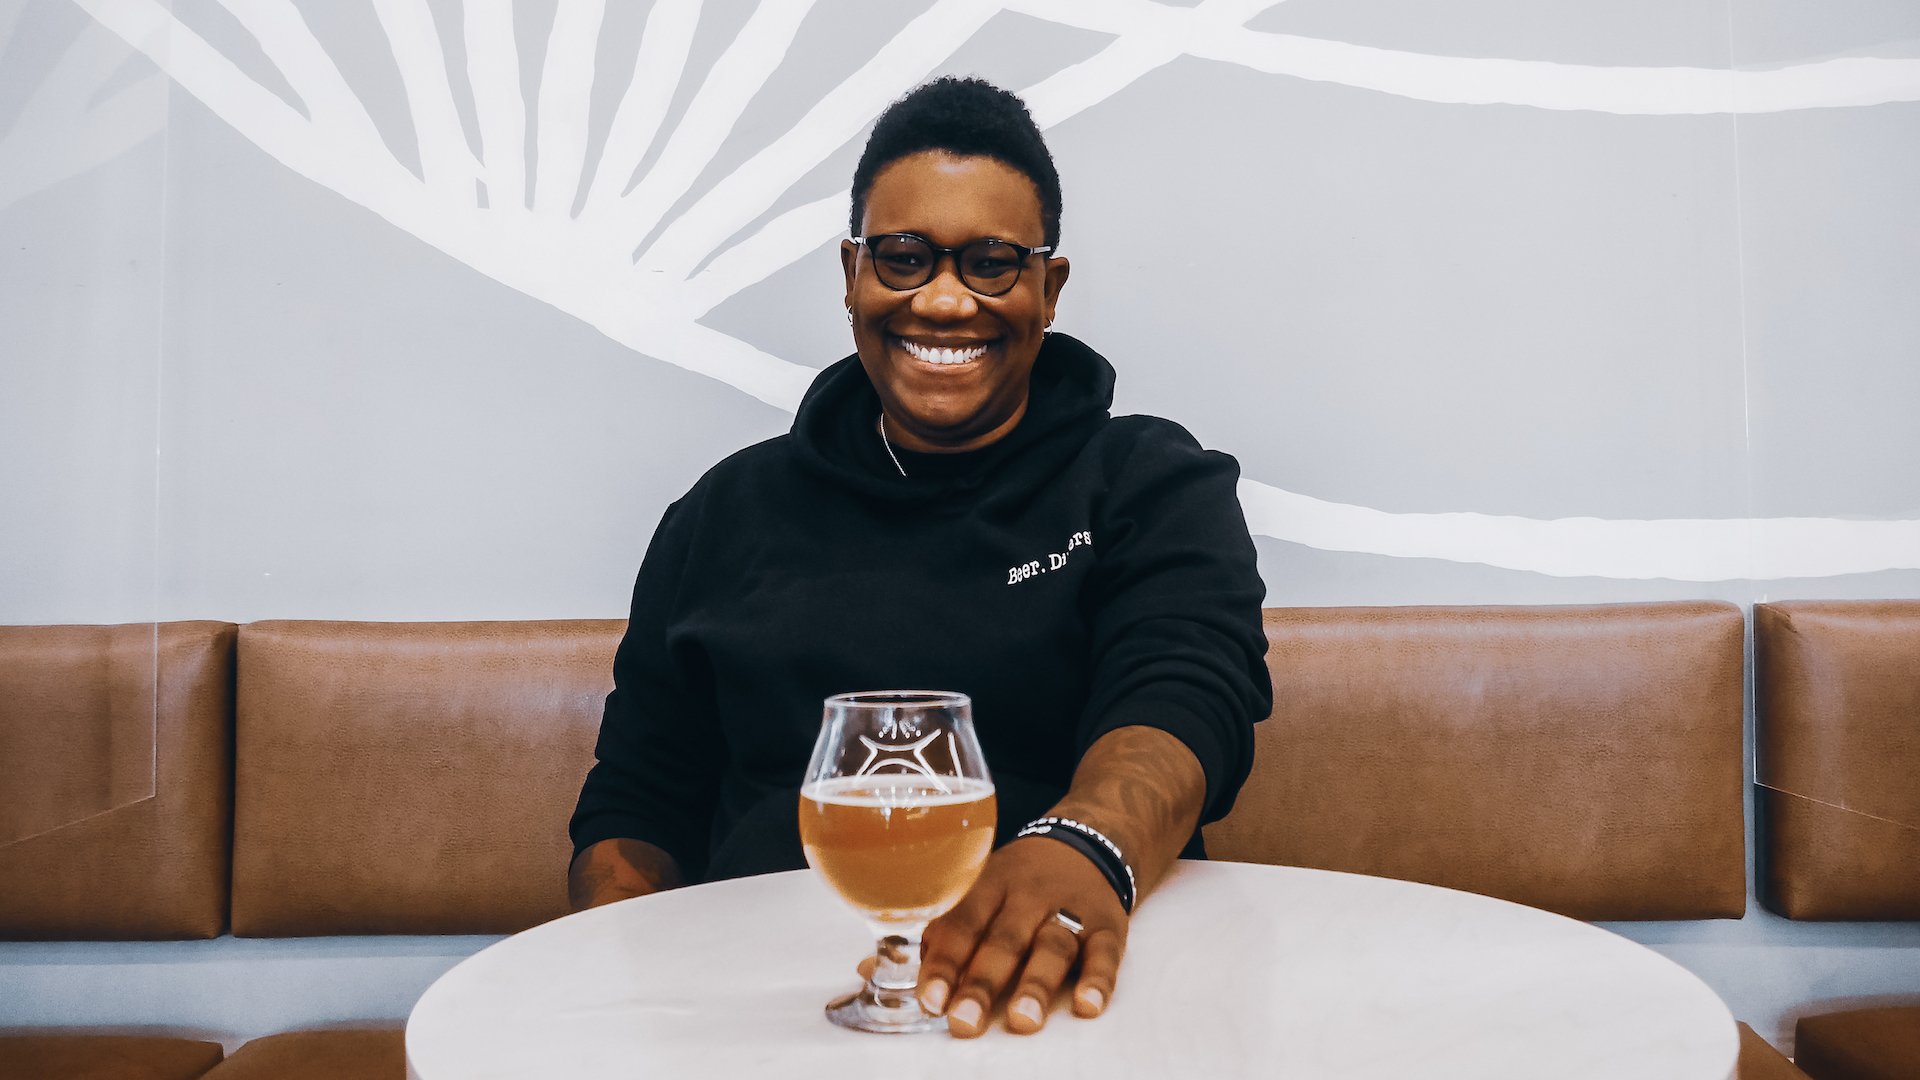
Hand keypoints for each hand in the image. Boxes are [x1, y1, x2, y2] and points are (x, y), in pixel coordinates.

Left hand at [916, 835, 1128, 1036]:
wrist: (1084, 843)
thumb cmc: (1016, 882)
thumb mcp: (977, 890)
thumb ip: (938, 934)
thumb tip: (882, 973)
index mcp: (988, 886)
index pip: (961, 924)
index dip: (944, 963)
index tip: (929, 1000)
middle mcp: (1028, 895)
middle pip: (1003, 940)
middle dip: (982, 982)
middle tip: (964, 1020)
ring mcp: (1070, 909)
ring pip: (1052, 946)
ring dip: (1036, 984)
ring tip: (1023, 1020)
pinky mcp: (1107, 925)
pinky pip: (1105, 952)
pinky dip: (1098, 979)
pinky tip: (1087, 1005)